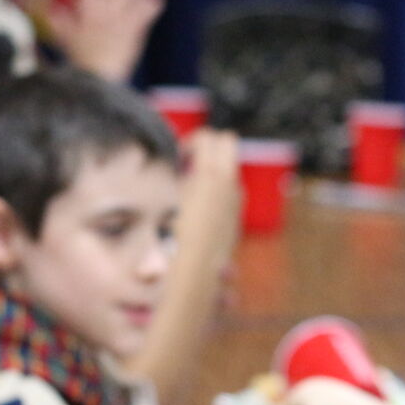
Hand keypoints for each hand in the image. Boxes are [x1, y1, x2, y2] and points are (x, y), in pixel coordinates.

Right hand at [50, 0, 165, 82]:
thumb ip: (60, 24)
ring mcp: (118, 21)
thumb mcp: (66, 40)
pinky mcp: (132, 32)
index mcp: (85, 12)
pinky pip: (144, 13)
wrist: (95, 81)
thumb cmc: (81, 62)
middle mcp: (101, 12)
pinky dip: (152, 4)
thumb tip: (51, 12)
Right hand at [176, 129, 240, 265]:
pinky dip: (218, 188)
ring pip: (230, 165)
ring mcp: (235, 196)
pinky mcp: (237, 211)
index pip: (208, 137)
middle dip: (210, 145)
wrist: (196, 267)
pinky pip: (230, 187)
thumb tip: (179, 164)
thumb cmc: (174, 236)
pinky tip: (200, 206)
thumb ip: (177, 179)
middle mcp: (227, 182)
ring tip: (191, 186)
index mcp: (208, 175)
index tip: (180, 157)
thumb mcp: (167, 203)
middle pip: (227, 141)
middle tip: (191, 161)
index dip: (191, 141)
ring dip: (213, 168)